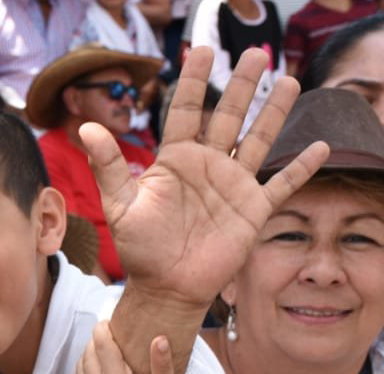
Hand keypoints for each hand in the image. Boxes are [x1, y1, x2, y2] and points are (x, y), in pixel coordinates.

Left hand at [68, 321, 176, 373]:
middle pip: (87, 356)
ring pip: (78, 372)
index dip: (102, 330)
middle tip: (102, 336)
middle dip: (94, 343)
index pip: (101, 346)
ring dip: (85, 359)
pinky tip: (87, 373)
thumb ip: (160, 361)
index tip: (105, 323)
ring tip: (96, 353)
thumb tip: (159, 336)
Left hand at [82, 46, 328, 310]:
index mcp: (175, 160)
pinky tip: (321, 147)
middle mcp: (206, 166)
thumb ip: (108, 166)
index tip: (201, 51)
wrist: (165, 287)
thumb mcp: (120, 204)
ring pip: (257, 140)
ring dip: (274, 113)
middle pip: (227, 116)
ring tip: (289, 80)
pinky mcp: (252, 209)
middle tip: (255, 53)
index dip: (193, 82)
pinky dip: (301, 168)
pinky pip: (281, 184)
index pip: (186, 111)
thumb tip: (87, 128)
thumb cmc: (139, 248)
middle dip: (242, 85)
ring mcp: (232, 185)